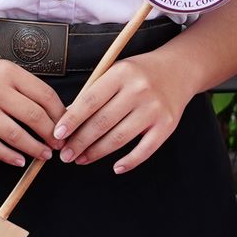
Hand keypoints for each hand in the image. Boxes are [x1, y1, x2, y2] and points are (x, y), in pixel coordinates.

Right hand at [0, 54, 64, 166]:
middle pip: (34, 116)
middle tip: (58, 145)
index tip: (66, 127)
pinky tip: (20, 160)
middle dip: (51, 135)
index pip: (45, 95)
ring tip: (43, 155)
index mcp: (8, 72)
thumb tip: (57, 114)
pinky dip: (9, 156)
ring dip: (34, 149)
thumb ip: (27, 88)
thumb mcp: (4, 71)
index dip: (60, 115)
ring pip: (15, 134)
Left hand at [51, 46, 199, 171]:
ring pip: (119, 138)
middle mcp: (138, 90)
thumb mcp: (116, 72)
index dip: (71, 120)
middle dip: (80, 142)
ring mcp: (154, 108)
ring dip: (97, 152)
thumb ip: (95, 93)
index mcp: (121, 73)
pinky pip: (145, 149)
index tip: (58, 135)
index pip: (89, 101)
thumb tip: (69, 121)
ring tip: (81, 159)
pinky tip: (115, 167)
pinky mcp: (167, 125)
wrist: (178, 70)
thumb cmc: (140, 74)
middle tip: (66, 155)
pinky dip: (129, 161)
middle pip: (102, 122)